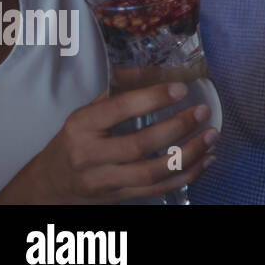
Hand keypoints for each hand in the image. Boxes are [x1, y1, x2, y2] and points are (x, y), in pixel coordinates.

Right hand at [0, 83, 217, 203]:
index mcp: (81, 126)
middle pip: (139, 145)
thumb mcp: (87, 111)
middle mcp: (89, 156)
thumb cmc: (76, 139)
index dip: (151, 99)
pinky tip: (206, 159)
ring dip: (188, 155)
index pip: (117, 110)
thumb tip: (159, 68)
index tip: (181, 88)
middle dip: (177, 128)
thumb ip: (120, 88)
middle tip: (203, 112)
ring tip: (212, 135)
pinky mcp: (119, 197)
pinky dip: (186, 175)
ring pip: (152, 173)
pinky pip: (157, 189)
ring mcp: (104, 181)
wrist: (52, 184)